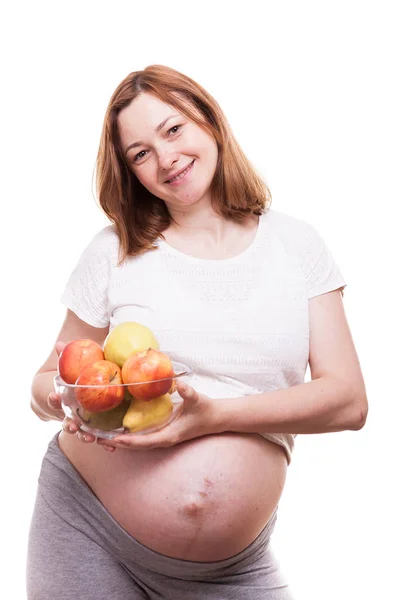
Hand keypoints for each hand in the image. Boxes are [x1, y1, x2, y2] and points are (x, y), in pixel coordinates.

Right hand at [48, 341, 95, 445]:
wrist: (91, 390)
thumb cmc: (82, 377)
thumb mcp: (76, 367)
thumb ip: (67, 357)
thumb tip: (60, 344)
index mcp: (65, 400)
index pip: (55, 401)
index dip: (53, 400)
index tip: (54, 397)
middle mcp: (72, 414)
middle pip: (67, 421)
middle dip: (69, 425)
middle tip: (73, 426)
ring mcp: (84, 424)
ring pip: (82, 433)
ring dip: (85, 437)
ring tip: (90, 439)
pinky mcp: (98, 429)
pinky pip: (100, 437)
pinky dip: (104, 442)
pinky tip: (111, 446)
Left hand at [97, 381, 217, 451]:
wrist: (216, 418)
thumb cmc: (206, 410)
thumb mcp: (197, 399)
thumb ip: (188, 393)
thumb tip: (180, 385)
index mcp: (170, 436)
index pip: (144, 442)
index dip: (129, 441)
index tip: (113, 439)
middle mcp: (164, 440)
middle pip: (137, 446)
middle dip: (118, 443)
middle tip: (98, 439)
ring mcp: (164, 438)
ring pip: (138, 444)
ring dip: (122, 442)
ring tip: (103, 437)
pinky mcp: (164, 434)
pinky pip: (143, 438)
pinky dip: (130, 437)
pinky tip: (120, 431)